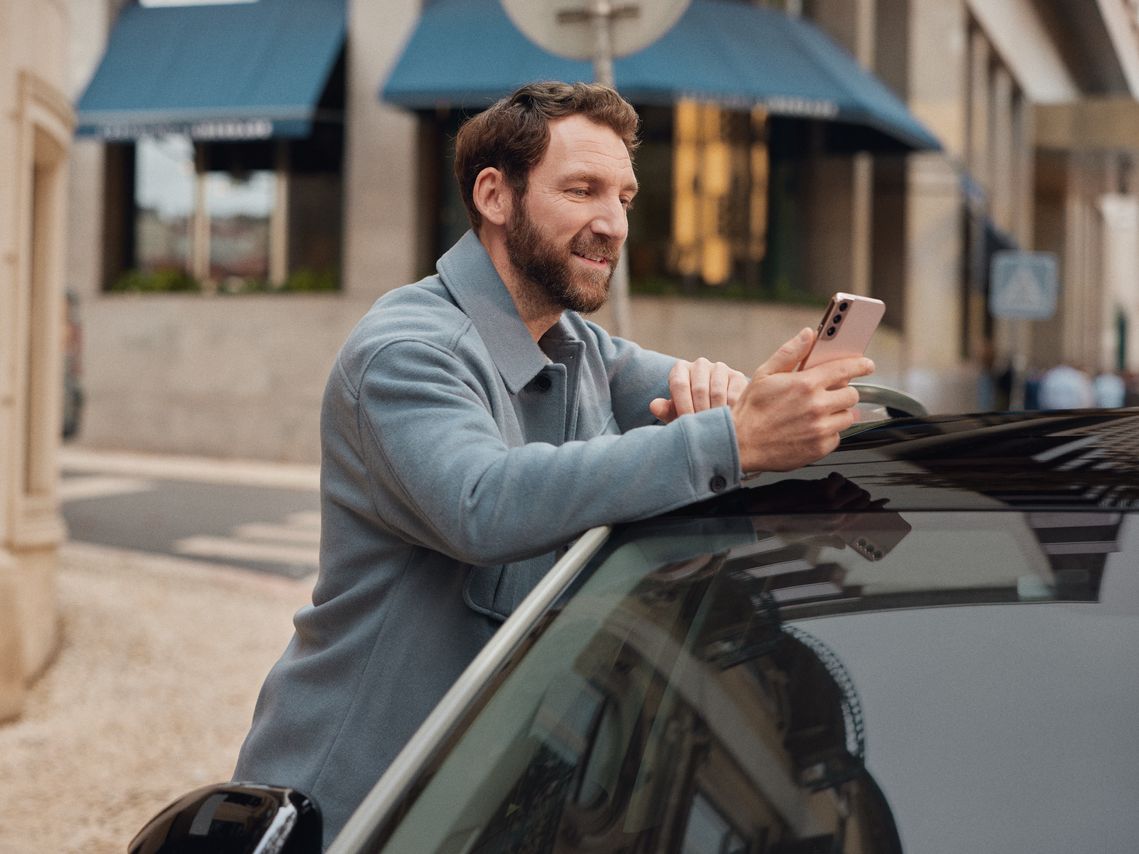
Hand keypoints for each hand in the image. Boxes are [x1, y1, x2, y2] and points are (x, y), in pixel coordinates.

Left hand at [649, 357, 748, 422]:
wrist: (717, 412)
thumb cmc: (690, 412)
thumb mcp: (677, 413)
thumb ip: (665, 410)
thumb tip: (654, 406)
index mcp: (680, 369)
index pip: (679, 384)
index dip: (682, 406)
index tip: (687, 423)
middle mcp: (700, 364)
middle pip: (699, 389)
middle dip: (700, 412)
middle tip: (702, 431)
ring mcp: (720, 368)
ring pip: (717, 392)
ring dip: (715, 413)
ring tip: (714, 429)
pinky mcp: (738, 376)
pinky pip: (734, 394)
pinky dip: (731, 410)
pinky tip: (729, 423)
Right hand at [732, 327, 874, 472]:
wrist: (741, 444)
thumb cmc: (750, 410)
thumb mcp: (765, 374)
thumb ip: (790, 352)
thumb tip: (808, 334)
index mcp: (805, 384)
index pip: (845, 370)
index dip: (860, 365)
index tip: (866, 365)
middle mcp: (817, 406)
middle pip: (852, 395)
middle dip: (844, 392)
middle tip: (831, 394)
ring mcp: (820, 429)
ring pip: (848, 416)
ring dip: (839, 413)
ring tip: (820, 413)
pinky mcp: (820, 447)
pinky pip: (837, 437)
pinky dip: (829, 432)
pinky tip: (812, 429)